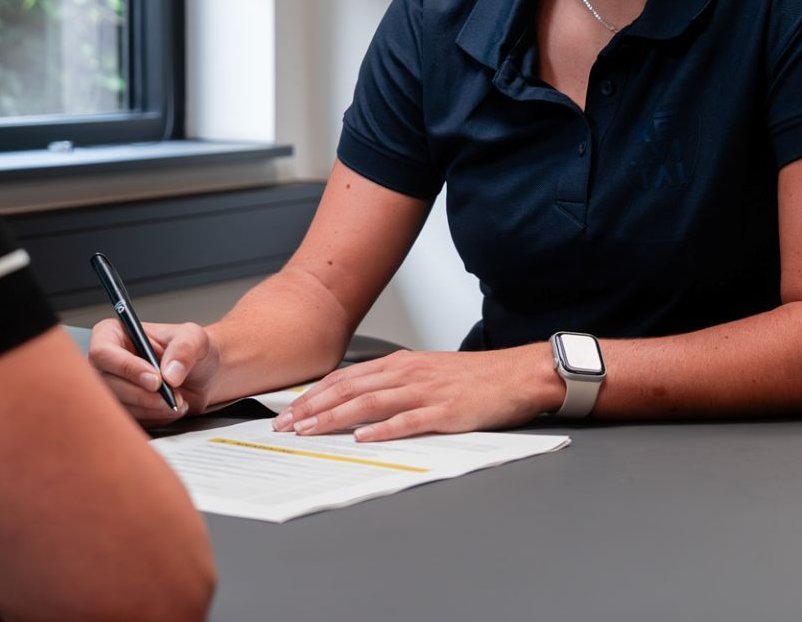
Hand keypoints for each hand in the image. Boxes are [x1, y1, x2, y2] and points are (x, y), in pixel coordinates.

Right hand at [88, 318, 223, 424]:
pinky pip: (130, 419)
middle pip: (108, 384)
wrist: (204, 375)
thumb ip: (184, 349)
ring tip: (177, 400)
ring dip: (151, 408)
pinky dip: (154, 418)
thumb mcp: (195, 338)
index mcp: (114, 334)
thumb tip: (169, 373)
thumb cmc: (192, 350)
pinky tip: (170, 408)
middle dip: (143, 395)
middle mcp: (108, 361)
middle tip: (170, 395)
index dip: (127, 368)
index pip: (103, 352)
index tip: (156, 379)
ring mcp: (113, 386)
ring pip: (118, 405)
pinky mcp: (123, 407)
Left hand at [271, 346, 557, 441]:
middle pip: (349, 389)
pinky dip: (383, 429)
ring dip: (336, 417)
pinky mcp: (446, 412)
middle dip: (313, 407)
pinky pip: (409, 421)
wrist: (516, 375)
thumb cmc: (472, 377)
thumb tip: (355, 400)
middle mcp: (407, 374)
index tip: (288, 411)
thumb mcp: (425, 371)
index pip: (345, 378)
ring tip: (310, 430)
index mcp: (400, 364)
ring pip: (371, 403)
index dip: (313, 394)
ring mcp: (426, 392)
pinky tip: (363, 437)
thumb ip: (392, 383)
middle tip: (285, 425)